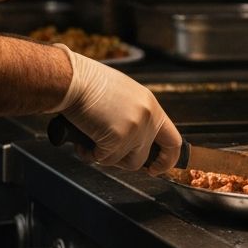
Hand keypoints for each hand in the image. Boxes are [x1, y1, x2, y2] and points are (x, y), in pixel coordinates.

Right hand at [51, 44, 181, 172]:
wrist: (74, 79)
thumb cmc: (91, 84)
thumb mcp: (125, 95)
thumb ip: (136, 115)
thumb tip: (134, 140)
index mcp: (151, 106)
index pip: (173, 141)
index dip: (166, 160)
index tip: (155, 168)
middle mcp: (147, 118)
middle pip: (144, 157)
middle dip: (125, 162)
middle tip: (111, 156)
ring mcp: (134, 129)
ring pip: (124, 162)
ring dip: (107, 157)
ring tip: (93, 141)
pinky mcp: (117, 138)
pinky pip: (104, 159)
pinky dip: (91, 155)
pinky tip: (83, 142)